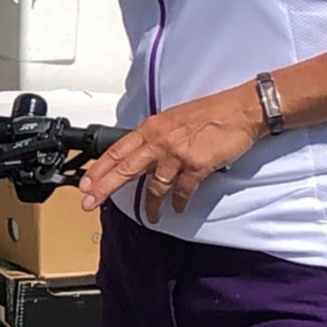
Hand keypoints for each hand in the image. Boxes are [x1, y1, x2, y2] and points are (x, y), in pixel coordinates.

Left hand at [79, 85, 266, 223]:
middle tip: (89, 203)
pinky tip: (178, 207)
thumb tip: (141, 154)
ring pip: (154, 186)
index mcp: (151, 128)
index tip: (86, 183)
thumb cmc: (211, 113)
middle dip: (104, 188)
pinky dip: (179, 202)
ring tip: (150, 216)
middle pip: (125, 168)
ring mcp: (177, 153)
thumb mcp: (173, 119)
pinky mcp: (196, 165)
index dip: (99, 169)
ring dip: (151, 205)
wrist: (241, 110)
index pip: (116, 151)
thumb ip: (155, 136)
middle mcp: (159, 140)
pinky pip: (182, 190)